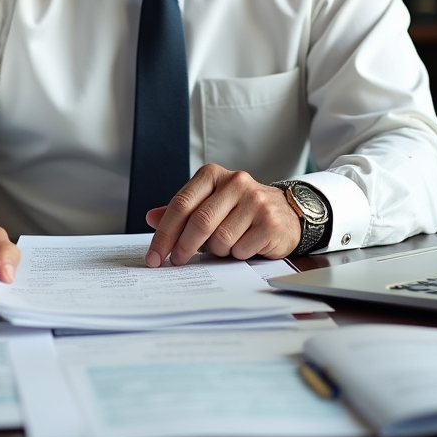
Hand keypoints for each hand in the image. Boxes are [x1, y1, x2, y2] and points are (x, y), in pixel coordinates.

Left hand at [143, 164, 300, 267]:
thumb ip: (182, 211)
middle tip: (177, 262)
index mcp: (212, 175)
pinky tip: (244, 245)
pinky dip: (237, 254)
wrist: (286, 212)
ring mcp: (255, 201)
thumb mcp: (209, 203)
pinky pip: (241, 249)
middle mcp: (234, 182)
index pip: (181, 204)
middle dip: (183, 247)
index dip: (164, 233)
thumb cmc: (240, 210)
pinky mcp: (270, 221)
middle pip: (199, 221)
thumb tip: (151, 218)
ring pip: (221, 239)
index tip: (154, 256)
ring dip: (217, 251)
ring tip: (225, 245)